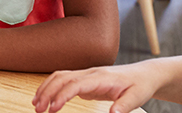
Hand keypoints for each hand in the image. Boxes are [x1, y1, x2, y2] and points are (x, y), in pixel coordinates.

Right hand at [32, 64, 162, 112]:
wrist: (144, 74)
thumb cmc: (140, 85)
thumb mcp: (137, 97)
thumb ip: (125, 106)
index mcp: (101, 77)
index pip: (75, 83)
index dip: (62, 95)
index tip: (52, 109)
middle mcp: (91, 73)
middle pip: (62, 78)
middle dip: (47, 92)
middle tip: (38, 110)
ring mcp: (87, 75)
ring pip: (59, 77)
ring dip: (46, 89)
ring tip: (36, 105)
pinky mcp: (85, 80)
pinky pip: (64, 80)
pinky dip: (51, 88)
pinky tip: (45, 99)